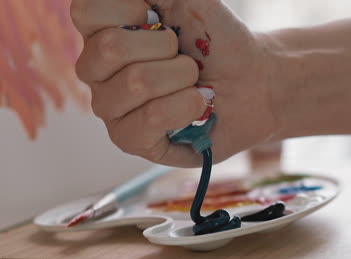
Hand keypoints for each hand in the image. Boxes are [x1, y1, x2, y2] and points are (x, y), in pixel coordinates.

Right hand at [70, 0, 281, 166]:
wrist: (252, 83)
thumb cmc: (218, 42)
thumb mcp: (193, 0)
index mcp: (103, 32)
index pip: (85, 12)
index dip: (127, 10)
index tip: (157, 18)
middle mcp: (98, 71)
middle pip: (110, 49)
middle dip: (166, 47)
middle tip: (184, 56)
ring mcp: (112, 108)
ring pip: (136, 83)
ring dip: (183, 77)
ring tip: (194, 82)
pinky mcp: (131, 140)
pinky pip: (152, 118)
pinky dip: (187, 106)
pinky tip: (196, 106)